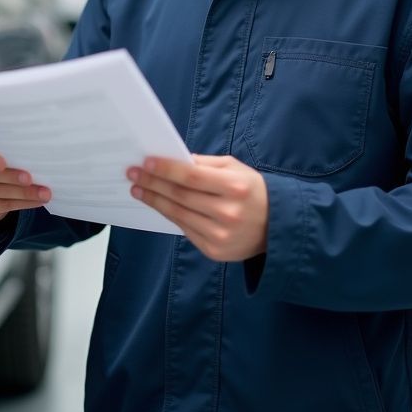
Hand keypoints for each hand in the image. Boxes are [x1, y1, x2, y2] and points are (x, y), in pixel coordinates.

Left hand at [126, 154, 267, 261]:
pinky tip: (158, 204)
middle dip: (153, 183)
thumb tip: (174, 160)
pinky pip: (185, 229)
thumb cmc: (253, 192)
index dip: (167, 169)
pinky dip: (169, 216)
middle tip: (133, 174)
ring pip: (178, 215)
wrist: (278, 227)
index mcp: (235, 188)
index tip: (146, 162)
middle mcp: (228, 213)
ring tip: (138, 189)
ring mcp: (220, 235)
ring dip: (155, 200)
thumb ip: (205, 164)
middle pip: (181, 196)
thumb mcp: (236, 169)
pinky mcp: (214, 251)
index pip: (192, 177)